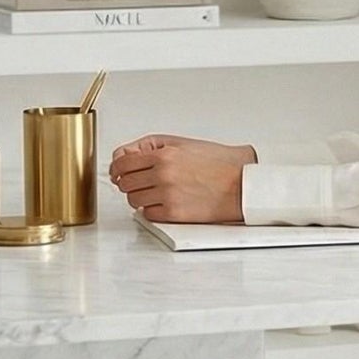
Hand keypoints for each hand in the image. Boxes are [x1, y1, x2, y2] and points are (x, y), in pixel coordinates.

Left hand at [108, 134, 257, 223]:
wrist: (241, 185)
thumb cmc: (218, 163)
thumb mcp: (182, 143)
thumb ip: (150, 146)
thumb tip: (123, 157)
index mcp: (165, 155)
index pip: (122, 162)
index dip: (117, 168)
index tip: (118, 172)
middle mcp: (163, 175)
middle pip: (125, 183)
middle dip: (130, 182)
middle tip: (141, 182)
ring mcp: (168, 195)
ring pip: (133, 200)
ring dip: (140, 197)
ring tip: (155, 193)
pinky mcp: (175, 214)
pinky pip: (148, 214)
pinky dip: (152, 210)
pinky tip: (164, 203)